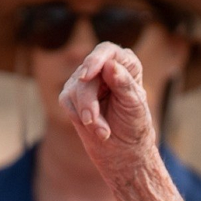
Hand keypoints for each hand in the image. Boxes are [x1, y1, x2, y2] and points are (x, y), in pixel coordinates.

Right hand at [59, 42, 156, 172]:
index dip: (96, 59)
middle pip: (87, 74)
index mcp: (125, 64)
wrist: (123, 150)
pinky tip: (95, 129)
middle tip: (93, 121)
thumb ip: (124, 84)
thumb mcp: (134, 105)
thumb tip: (110, 65)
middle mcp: (104, 68)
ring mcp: (85, 81)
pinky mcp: (71, 95)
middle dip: (89, 101)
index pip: (108, 51)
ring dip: (88, 114)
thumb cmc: (134, 124)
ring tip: (103, 132)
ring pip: (75, 89)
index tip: (87, 74)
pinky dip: (79, 117)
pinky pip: (67, 101)